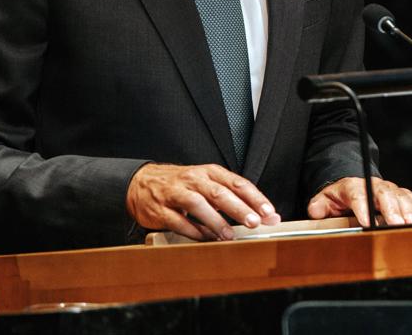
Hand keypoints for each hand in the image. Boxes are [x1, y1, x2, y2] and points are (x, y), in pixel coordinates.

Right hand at [126, 163, 280, 240]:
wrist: (142, 183)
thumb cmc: (182, 185)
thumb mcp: (208, 184)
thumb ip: (234, 199)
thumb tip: (264, 216)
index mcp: (210, 172)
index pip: (237, 183)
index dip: (254, 197)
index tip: (268, 212)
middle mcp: (194, 179)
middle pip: (220, 193)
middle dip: (239, 208)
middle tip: (253, 222)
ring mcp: (176, 193)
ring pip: (198, 205)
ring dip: (216, 221)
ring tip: (229, 235)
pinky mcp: (161, 209)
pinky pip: (179, 221)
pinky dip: (194, 231)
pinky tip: (206, 239)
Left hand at [307, 177, 411, 227]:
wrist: (353, 184)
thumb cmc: (340, 196)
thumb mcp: (324, 199)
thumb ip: (319, 206)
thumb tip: (315, 211)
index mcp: (353, 187)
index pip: (358, 195)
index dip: (363, 209)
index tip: (368, 223)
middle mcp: (375, 186)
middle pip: (385, 195)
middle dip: (392, 210)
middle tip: (397, 225)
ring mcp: (390, 189)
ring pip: (402, 197)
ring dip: (409, 212)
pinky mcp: (402, 195)